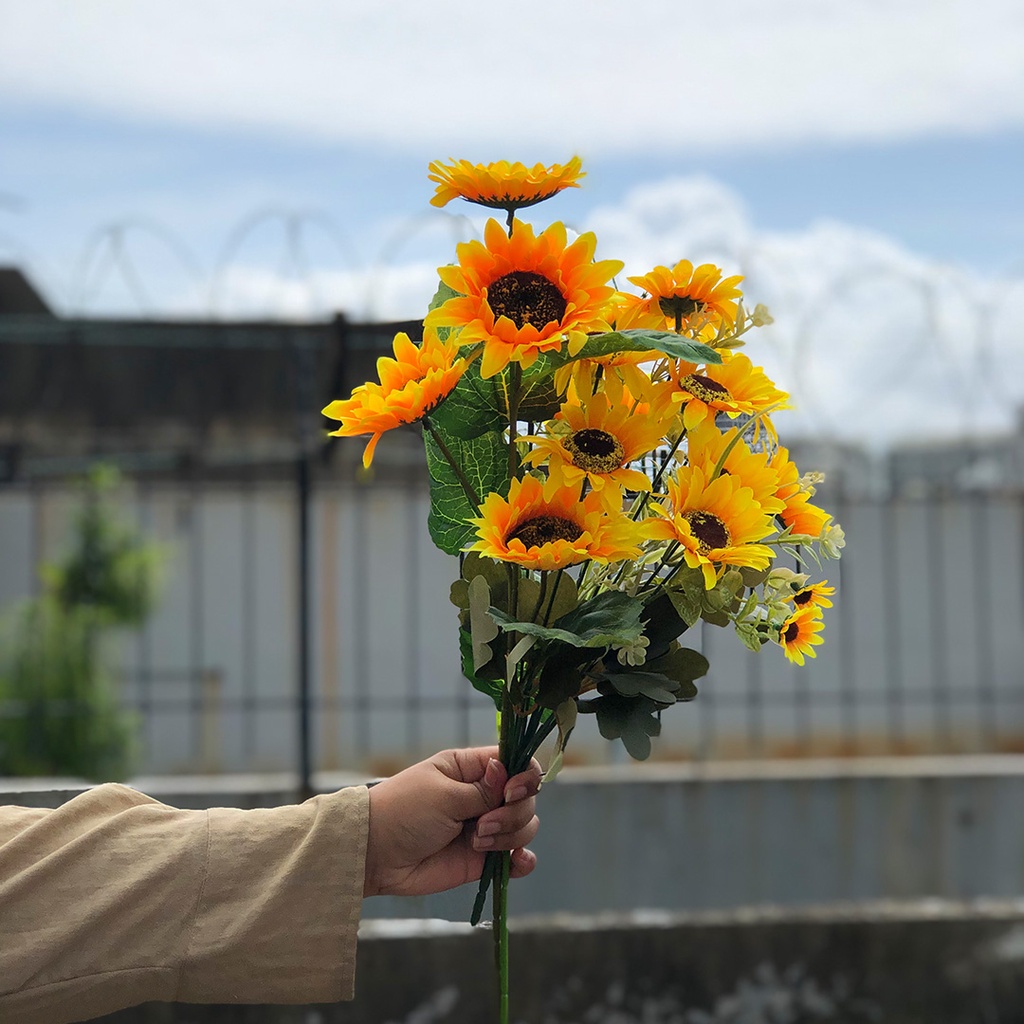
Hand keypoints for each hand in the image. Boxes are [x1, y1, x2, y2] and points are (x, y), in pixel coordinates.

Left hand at [362, 747, 541, 897]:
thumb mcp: (443, 794)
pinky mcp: (483, 857)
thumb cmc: (403, 812)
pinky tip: (517, 862)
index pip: (515, 762)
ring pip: (524, 826)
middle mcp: (483, 794)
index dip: (524, 777)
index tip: (510, 792)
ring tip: (477, 843)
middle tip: (482, 825)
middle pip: (525, 798)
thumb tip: (510, 773)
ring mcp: (485, 826)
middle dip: (512, 813)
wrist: (376, 855)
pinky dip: (523, 861)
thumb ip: (483, 791)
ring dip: (510, 835)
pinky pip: (516, 858)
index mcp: (471, 768)